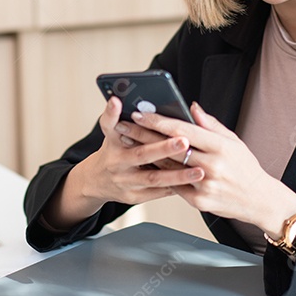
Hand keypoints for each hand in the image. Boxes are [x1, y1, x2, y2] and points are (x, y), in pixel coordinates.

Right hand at [43, 96, 204, 228]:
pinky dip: (176, 188)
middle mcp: (117, 162)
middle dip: (163, 148)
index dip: (112, 113)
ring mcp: (125, 182)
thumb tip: (121, 98)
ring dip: (177, 175)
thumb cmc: (113, 151)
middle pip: (140, 154)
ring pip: (153, 178)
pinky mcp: (134, 197)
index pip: (110, 125)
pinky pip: (158, 192)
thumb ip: (118, 117)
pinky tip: (192, 185)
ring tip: (199, 172)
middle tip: (183, 141)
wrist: (97, 182)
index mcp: (112, 142)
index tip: (118, 100)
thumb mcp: (112, 132)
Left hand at [129, 102, 295, 236]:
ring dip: (147, 154)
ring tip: (129, 142)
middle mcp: (212, 165)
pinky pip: (175, 185)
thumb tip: (192, 106)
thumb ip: (210, 124)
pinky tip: (145, 164)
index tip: (141, 113)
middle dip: (144, 135)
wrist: (259, 200)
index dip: (159, 121)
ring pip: (169, 167)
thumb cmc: (245, 167)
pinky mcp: (200, 201)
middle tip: (125, 125)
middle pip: (171, 148)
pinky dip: (161, 174)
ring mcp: (205, 185)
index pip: (183, 130)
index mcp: (221, 147)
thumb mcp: (233, 141)